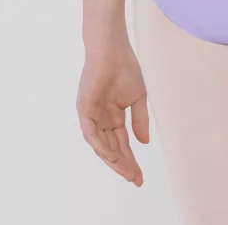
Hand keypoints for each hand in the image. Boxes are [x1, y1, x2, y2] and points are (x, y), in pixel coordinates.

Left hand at [77, 41, 148, 185]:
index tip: (140, 176)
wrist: (112, 49)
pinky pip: (91, 133)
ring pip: (102, 145)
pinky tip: (112, 157)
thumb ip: (139, 120)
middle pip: (112, 148)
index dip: (131, 159)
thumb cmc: (125, 68)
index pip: (122, 143)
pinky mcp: (84, 110)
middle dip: (124, 165)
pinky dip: (101, 146)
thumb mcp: (137, 98)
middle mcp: (101, 119)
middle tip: (136, 179)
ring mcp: (92, 115)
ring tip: (128, 171)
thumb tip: (144, 143)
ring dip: (114, 160)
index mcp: (113, 116)